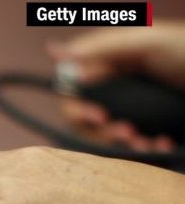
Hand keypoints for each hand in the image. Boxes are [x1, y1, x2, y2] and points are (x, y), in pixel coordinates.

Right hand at [49, 22, 184, 151]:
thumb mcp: (150, 41)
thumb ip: (102, 47)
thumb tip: (55, 51)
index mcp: (112, 64)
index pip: (73, 88)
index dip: (77, 105)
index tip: (96, 115)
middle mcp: (117, 90)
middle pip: (83, 119)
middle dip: (99, 130)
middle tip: (124, 132)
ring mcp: (133, 113)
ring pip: (103, 139)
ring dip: (119, 144)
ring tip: (145, 143)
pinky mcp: (148, 132)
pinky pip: (128, 151)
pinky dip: (141, 151)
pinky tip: (160, 145)